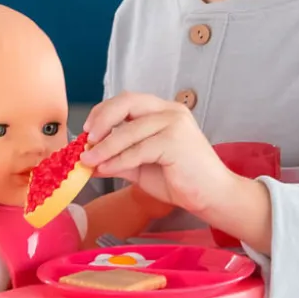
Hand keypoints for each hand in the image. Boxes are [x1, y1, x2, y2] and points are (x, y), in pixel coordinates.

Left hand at [82, 93, 235, 215]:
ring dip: (104, 146)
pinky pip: (138, 150)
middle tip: (86, 139)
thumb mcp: (142, 166)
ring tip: (88, 160)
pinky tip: (105, 169)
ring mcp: (175, 124)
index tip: (87, 130)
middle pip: (127, 102)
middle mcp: (170, 111)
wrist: (211, 196)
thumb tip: (89, 159)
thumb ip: (118, 158)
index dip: (103, 112)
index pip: (127, 100)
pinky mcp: (175, 142)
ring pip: (129, 130)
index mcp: (164, 111)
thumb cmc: (181, 180)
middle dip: (101, 119)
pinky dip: (118, 160)